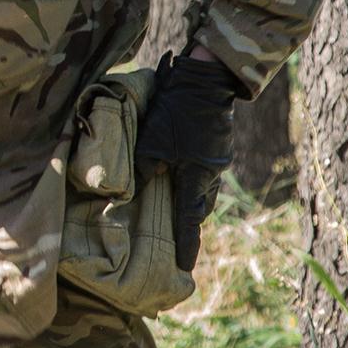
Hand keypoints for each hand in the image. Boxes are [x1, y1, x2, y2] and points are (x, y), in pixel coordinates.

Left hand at [135, 47, 242, 271]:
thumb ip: (142, 171)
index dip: (185, 245)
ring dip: (189, 201)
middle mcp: (211, 173)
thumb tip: (130, 194)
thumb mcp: (151, 141)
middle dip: (187, 224)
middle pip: (198, 208)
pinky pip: (205, 175)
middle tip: (175, 239)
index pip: (188, 221)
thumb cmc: (175, 110)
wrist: (206, 79)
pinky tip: (180, 176)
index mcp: (195, 176)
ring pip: (203, 191)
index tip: (184, 268)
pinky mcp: (217, 149)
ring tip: (174, 209)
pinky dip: (192, 182)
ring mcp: (217, 161)